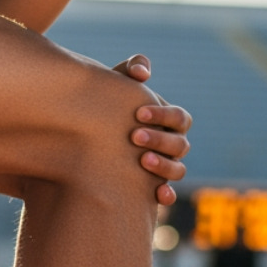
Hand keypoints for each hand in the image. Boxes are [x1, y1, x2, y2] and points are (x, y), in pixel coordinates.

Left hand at [112, 54, 191, 204]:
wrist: (86, 138)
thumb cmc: (108, 106)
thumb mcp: (116, 86)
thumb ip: (130, 71)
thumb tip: (142, 72)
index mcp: (169, 121)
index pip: (179, 118)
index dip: (164, 115)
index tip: (139, 113)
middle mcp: (172, 144)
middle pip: (180, 144)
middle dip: (159, 139)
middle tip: (135, 136)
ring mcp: (165, 167)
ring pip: (178, 169)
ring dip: (164, 165)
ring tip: (142, 160)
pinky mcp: (152, 187)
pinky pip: (167, 194)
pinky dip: (167, 195)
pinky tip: (159, 195)